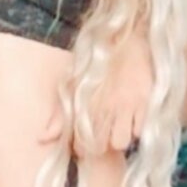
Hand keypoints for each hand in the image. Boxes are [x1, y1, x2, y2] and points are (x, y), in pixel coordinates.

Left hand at [39, 32, 152, 156]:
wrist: (128, 39)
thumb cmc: (99, 64)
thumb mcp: (74, 85)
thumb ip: (59, 115)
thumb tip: (42, 138)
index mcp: (84, 104)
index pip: (79, 143)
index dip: (83, 147)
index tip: (87, 140)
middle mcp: (103, 108)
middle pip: (100, 147)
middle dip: (101, 145)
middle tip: (105, 134)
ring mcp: (125, 106)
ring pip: (120, 142)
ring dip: (120, 138)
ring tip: (120, 126)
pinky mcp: (144, 103)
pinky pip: (139, 130)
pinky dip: (137, 128)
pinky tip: (134, 117)